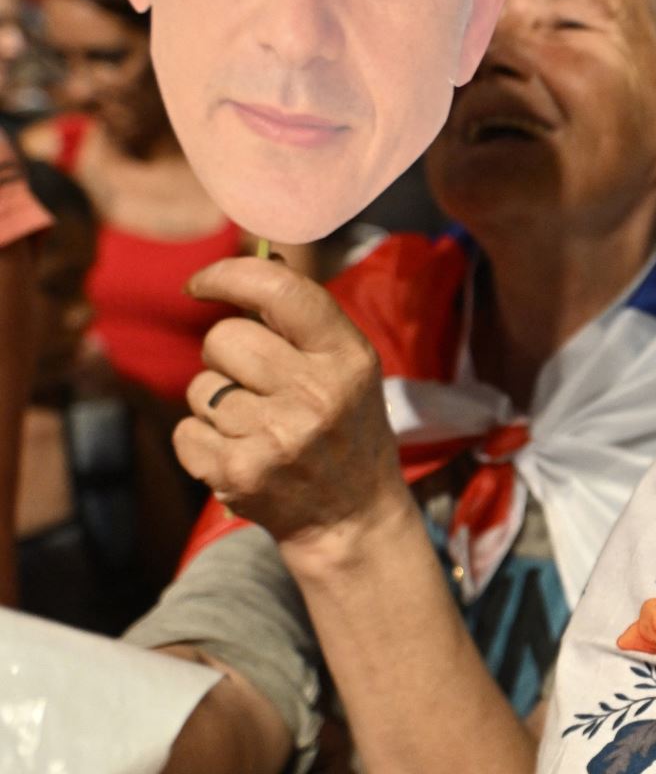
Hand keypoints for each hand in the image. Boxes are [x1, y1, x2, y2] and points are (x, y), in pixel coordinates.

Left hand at [174, 258, 408, 559]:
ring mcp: (278, 436)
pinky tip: (239, 455)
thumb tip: (260, 256)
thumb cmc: (343, 429)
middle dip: (226, 356)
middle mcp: (317, 393)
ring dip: (215, 404)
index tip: (201, 284)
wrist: (351, 518)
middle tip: (256, 385)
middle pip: (223, 338)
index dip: (229, 275)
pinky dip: (201, 442)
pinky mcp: (240, 474)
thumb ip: (304, 318)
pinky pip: (185, 431)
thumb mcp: (346, 368)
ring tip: (256, 427)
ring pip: (199, 387)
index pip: (281, 289)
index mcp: (348, 356)